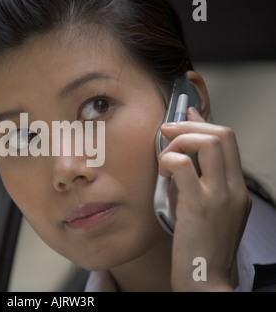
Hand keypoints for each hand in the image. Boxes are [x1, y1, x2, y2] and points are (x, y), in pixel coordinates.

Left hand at [158, 107, 251, 290]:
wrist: (207, 282)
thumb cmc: (202, 247)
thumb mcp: (209, 212)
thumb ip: (201, 184)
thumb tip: (182, 157)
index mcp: (238, 189)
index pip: (228, 140)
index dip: (203, 124)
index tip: (184, 118)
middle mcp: (233, 189)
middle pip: (222, 134)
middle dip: (189, 125)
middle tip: (167, 132)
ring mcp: (218, 196)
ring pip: (207, 143)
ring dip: (179, 141)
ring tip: (164, 157)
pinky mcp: (197, 206)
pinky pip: (183, 166)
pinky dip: (168, 160)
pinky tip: (162, 173)